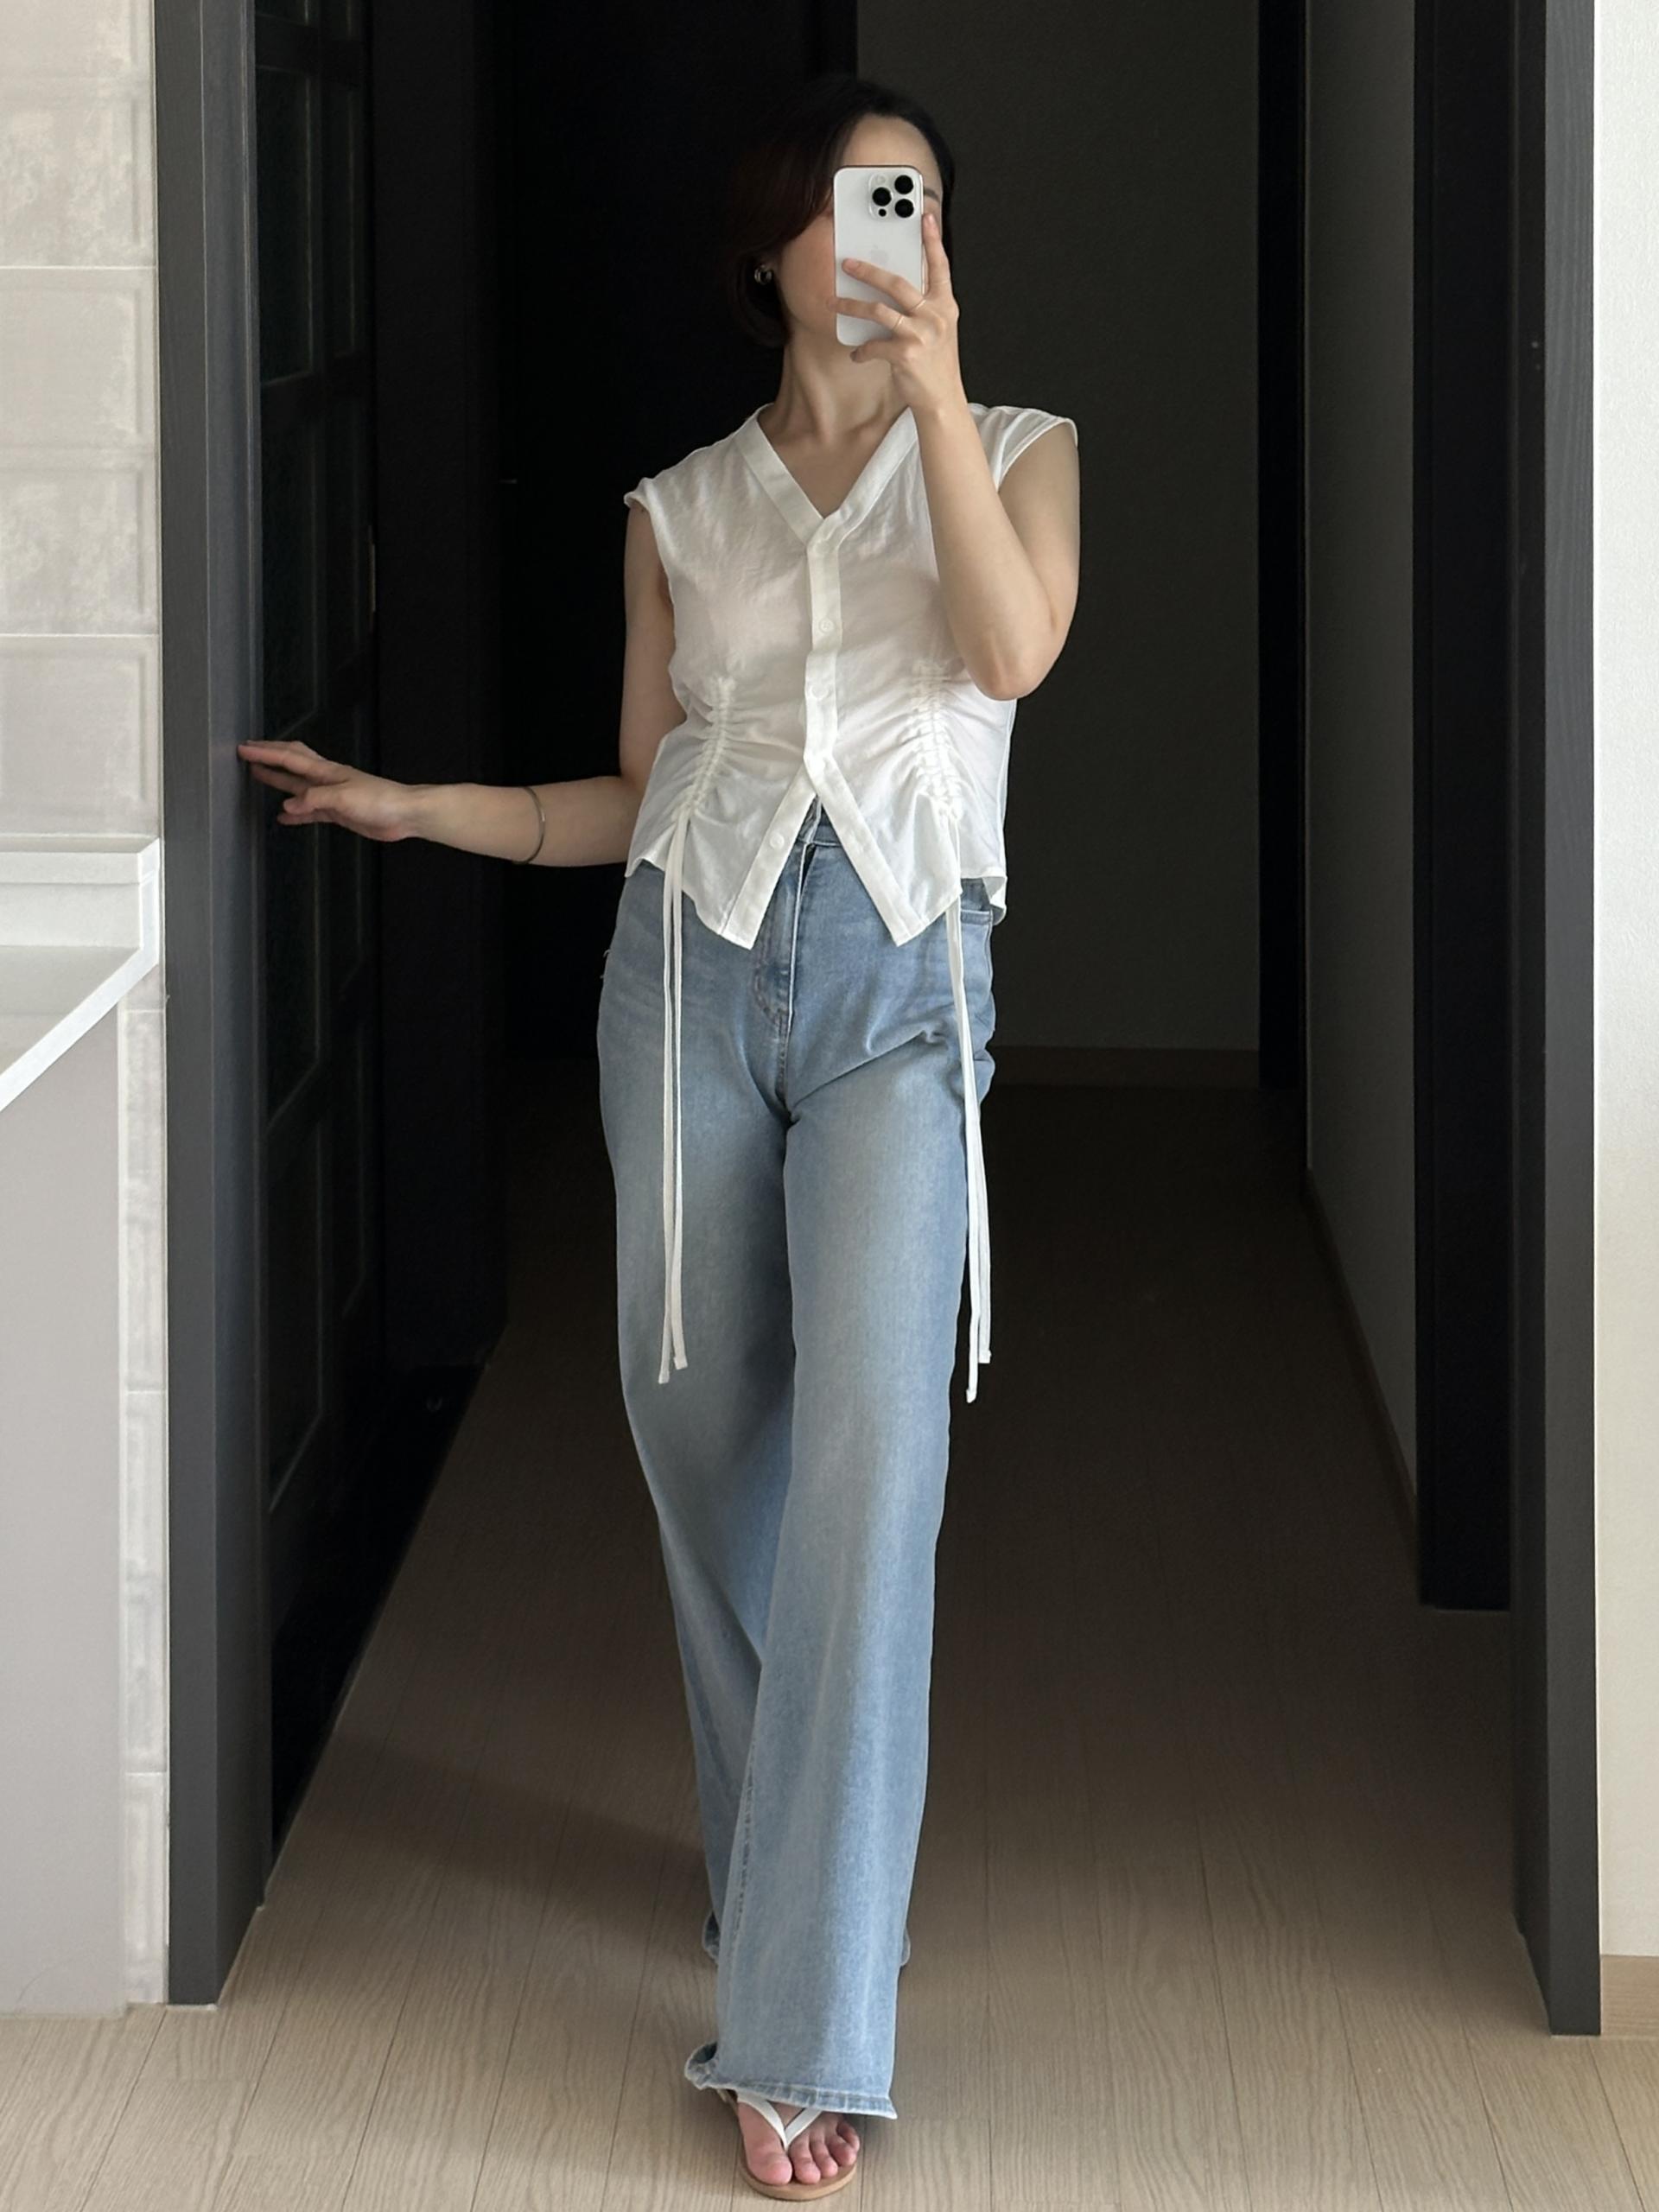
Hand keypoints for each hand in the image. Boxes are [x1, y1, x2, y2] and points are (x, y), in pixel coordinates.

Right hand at [237, 738, 417, 841]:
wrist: (404, 814)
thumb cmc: (380, 799)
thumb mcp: (343, 797)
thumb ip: (313, 800)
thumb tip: (287, 806)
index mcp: (326, 771)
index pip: (288, 758)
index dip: (265, 753)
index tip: (244, 749)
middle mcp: (325, 780)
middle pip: (291, 763)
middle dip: (269, 757)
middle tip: (248, 753)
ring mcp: (331, 795)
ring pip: (297, 785)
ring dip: (277, 780)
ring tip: (258, 776)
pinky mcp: (337, 812)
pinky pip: (309, 810)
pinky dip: (294, 812)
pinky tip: (284, 816)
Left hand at [833, 207, 964, 416]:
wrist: (942, 400)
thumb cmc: (935, 364)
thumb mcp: (938, 330)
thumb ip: (923, 307)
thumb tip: (892, 287)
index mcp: (945, 306)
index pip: (940, 266)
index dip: (932, 240)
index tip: (924, 217)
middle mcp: (936, 316)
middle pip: (897, 282)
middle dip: (868, 270)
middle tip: (847, 263)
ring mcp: (921, 334)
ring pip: (878, 310)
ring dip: (852, 306)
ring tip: (835, 303)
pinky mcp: (906, 353)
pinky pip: (874, 344)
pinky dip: (861, 350)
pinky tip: (857, 354)